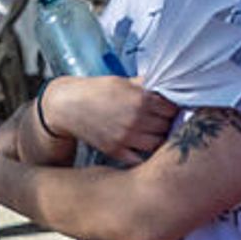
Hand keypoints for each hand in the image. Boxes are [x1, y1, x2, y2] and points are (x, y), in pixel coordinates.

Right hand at [36, 76, 175, 161]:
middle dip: (166, 122)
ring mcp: (126, 137)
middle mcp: (136, 119)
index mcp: (140, 99)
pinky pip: (140, 158)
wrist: (68, 106)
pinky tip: (141, 145)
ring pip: (157, 143)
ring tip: (152, 132)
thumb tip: (165, 85)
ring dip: (158, 138)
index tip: (169, 108)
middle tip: (161, 120)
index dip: (172, 107)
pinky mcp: (116, 150)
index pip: (172, 108)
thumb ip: (145, 86)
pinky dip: (143, 153)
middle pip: (167, 126)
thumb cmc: (95, 91)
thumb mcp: (122, 81)